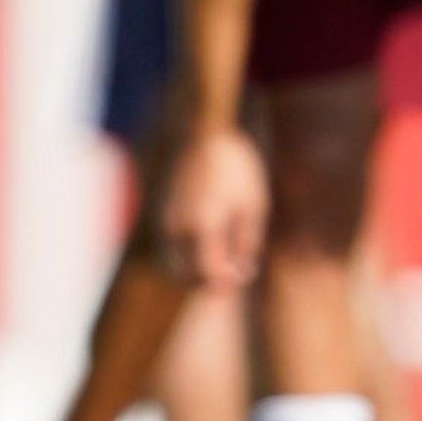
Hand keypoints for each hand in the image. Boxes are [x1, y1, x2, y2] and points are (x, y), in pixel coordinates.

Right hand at [162, 128, 268, 288]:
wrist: (207, 136)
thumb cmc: (237, 170)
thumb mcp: (254, 208)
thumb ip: (247, 245)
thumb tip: (243, 273)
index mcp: (204, 228)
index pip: (210, 276)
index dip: (228, 284)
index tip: (244, 275)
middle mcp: (180, 230)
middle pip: (190, 276)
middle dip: (212, 280)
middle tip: (237, 268)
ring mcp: (170, 222)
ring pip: (180, 263)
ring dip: (200, 268)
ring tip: (228, 254)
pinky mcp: (167, 215)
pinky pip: (177, 247)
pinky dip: (192, 253)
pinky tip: (215, 238)